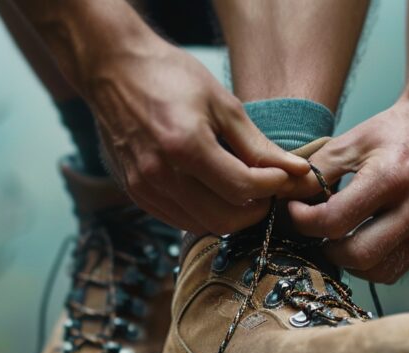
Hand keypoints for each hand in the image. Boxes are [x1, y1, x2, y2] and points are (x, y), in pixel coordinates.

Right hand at [85, 35, 310, 234]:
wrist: (113, 70)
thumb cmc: (169, 77)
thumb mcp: (222, 103)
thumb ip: (257, 144)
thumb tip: (295, 170)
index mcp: (185, 146)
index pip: (242, 187)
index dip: (272, 186)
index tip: (283, 175)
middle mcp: (160, 174)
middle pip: (223, 219)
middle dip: (254, 210)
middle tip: (266, 190)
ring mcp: (144, 187)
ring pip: (201, 226)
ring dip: (229, 215)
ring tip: (242, 190)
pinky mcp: (135, 193)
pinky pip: (178, 220)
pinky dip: (203, 214)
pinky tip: (213, 192)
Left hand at [288, 94, 408, 282]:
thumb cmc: (387, 132)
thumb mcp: (346, 143)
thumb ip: (313, 174)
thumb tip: (281, 199)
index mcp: (391, 178)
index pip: (335, 221)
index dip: (304, 221)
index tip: (295, 209)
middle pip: (358, 255)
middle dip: (327, 248)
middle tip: (316, 230)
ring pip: (378, 271)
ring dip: (349, 262)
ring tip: (337, 238)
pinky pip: (395, 268)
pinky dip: (371, 264)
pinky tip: (359, 241)